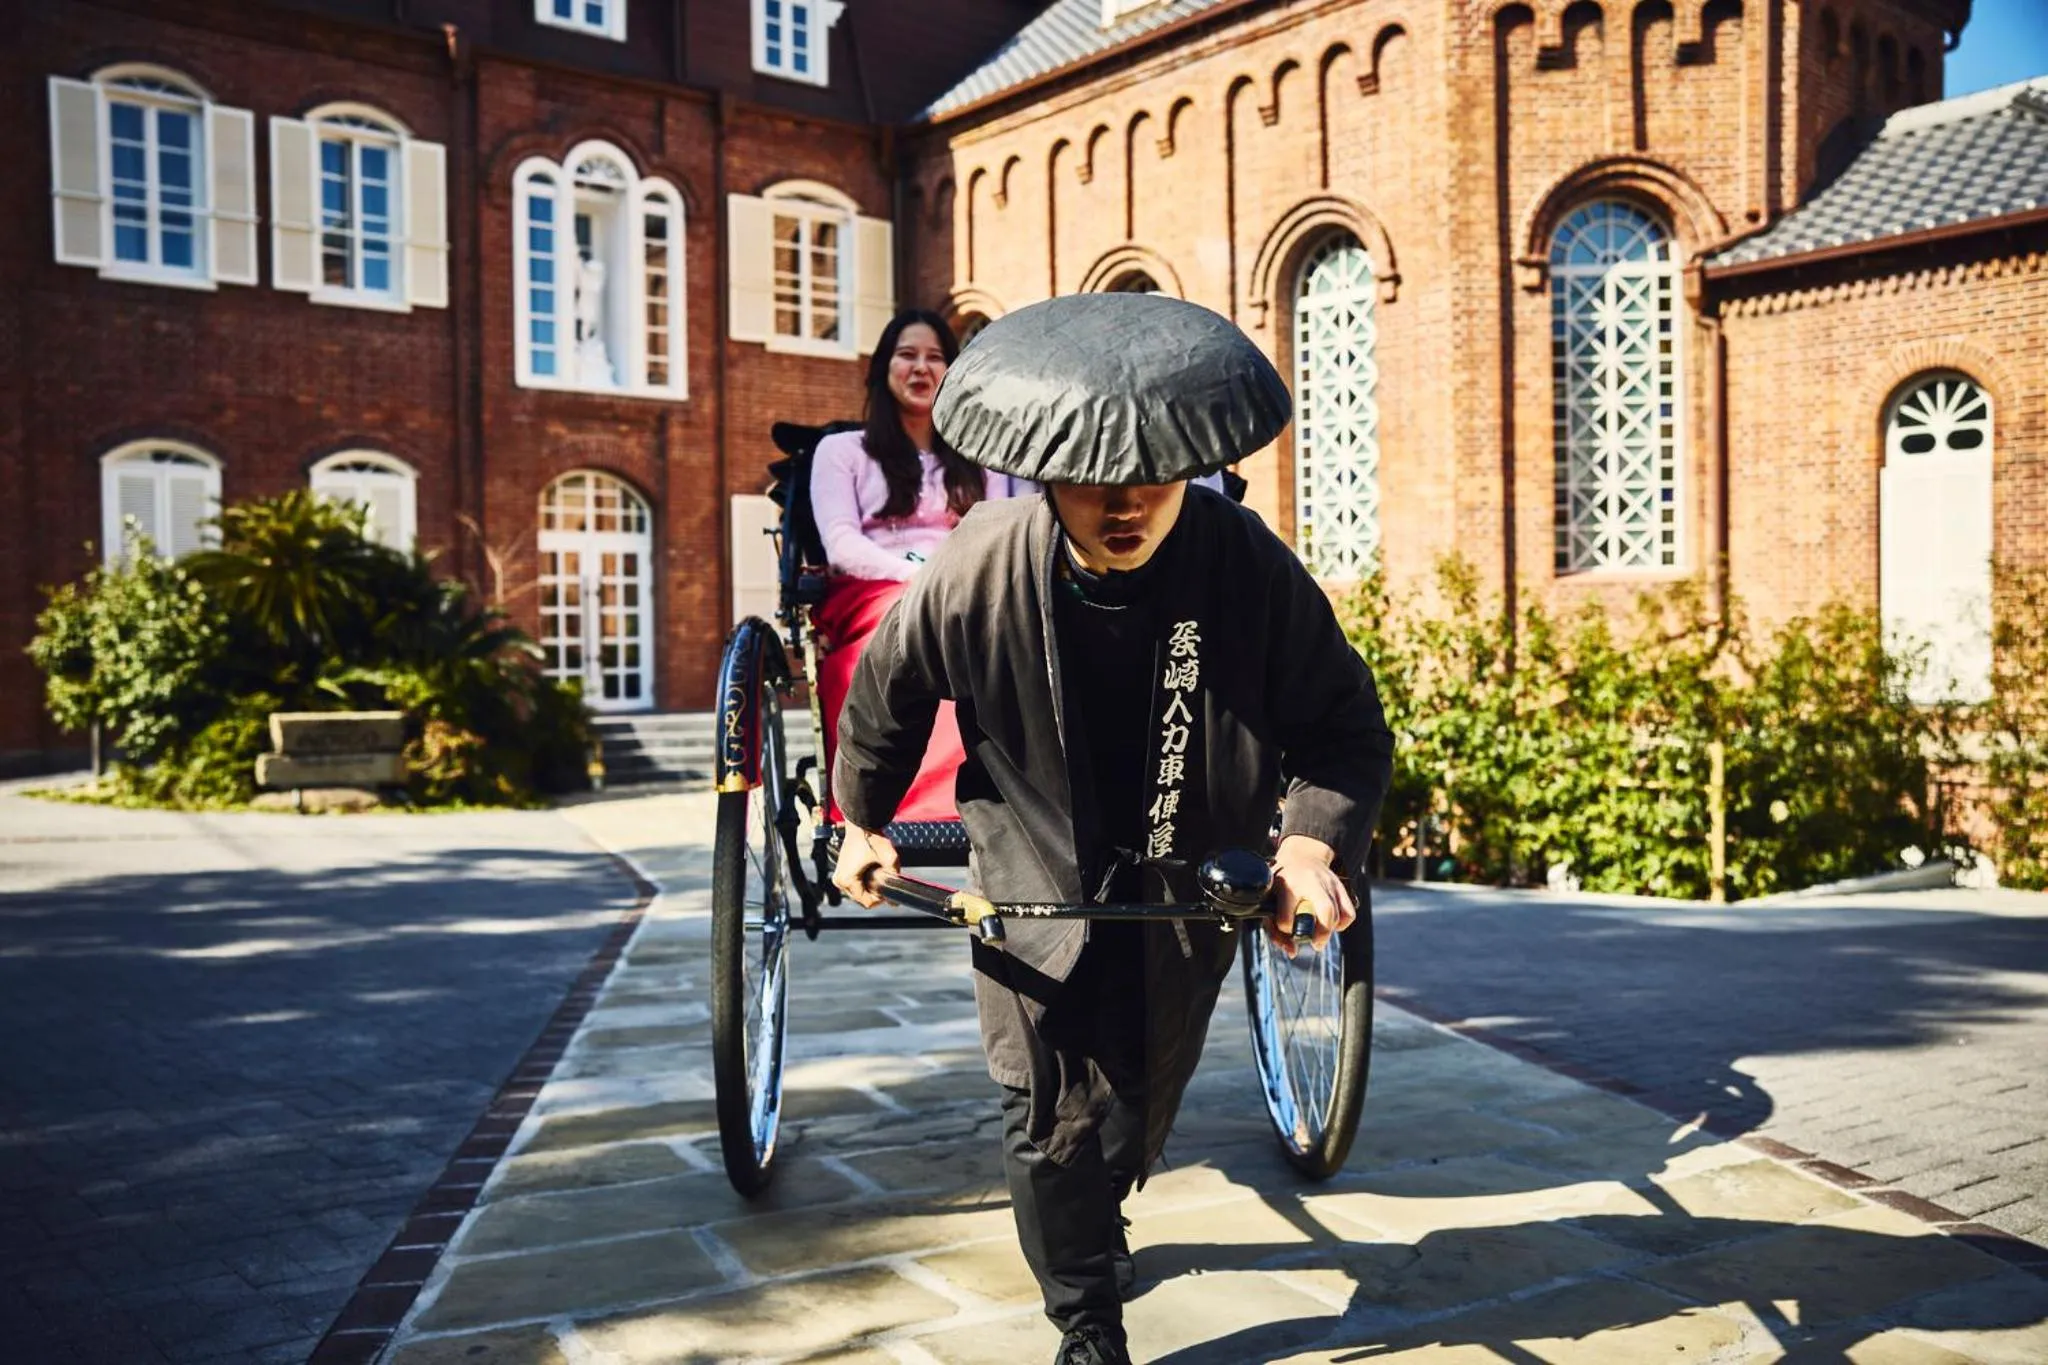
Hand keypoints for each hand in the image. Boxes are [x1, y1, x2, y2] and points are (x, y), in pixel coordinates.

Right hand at [832, 825, 901, 907]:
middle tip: (886, 879)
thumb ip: (895, 876)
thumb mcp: (889, 858)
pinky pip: (856, 883)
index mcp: (847, 881)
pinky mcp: (842, 870)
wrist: (862, 823)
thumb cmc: (871, 837)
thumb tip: (898, 892)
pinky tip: (872, 870)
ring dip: (871, 886)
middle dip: (876, 892)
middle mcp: (839, 881)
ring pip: (860, 891)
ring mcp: (839, 876)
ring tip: (878, 872)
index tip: (890, 890)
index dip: (881, 899)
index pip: (867, 902)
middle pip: (863, 898)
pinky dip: (865, 881)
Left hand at [1268, 835, 1356, 956]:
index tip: (1283, 926)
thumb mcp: (1270, 901)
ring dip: (1329, 930)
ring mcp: (1329, 883)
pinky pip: (1349, 913)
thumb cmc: (1282, 885)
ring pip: (1337, 915)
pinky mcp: (1341, 887)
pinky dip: (1342, 923)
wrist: (1301, 857)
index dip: (1284, 928)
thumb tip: (1293, 953)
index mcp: (1286, 885)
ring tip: (1319, 931)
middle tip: (1315, 943)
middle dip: (1321, 934)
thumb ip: (1275, 930)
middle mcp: (1310, 882)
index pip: (1286, 919)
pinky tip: (1331, 923)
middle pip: (1325, 912)